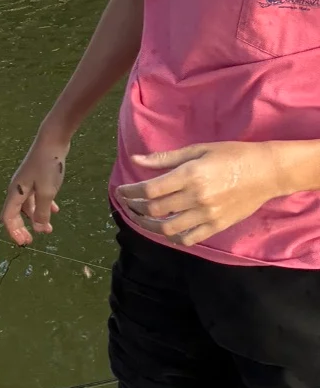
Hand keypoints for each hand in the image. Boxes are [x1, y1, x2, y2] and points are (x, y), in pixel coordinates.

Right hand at [0, 136, 68, 245]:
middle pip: (15, 213)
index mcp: (16, 192)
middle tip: (32, 240)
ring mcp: (27, 183)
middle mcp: (18, 189)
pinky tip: (55, 211)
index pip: (8, 217)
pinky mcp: (36, 178)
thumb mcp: (46, 192)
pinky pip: (36, 197)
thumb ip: (42, 212)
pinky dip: (43, 207)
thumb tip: (37, 228)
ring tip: (49, 229)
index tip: (26, 243)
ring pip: (27, 206)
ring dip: (36, 218)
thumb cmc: (47, 166)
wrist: (52, 141)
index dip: (14, 231)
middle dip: (23, 227)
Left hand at [115, 142, 288, 246]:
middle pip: (156, 210)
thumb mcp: (196, 150)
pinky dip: (173, 237)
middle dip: (136, 208)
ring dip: (149, 225)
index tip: (121, 191)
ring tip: (140, 218)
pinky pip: (190, 238)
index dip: (131, 192)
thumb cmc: (230, 155)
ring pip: (169, 228)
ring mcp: (208, 215)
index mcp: (189, 176)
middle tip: (128, 203)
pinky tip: (165, 229)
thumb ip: (164, 158)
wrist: (266, 172)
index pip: (150, 189)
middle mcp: (197, 198)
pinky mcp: (218, 226)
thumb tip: (136, 159)